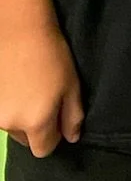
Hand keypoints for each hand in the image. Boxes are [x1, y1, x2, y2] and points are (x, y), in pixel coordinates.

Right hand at [0, 20, 82, 155]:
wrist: (19, 30)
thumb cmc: (52, 56)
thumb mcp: (72, 85)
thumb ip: (73, 116)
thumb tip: (71, 138)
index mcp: (36, 123)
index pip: (43, 150)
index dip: (53, 137)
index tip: (56, 119)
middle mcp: (11, 124)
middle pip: (25, 140)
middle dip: (34, 128)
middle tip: (41, 101)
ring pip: (10, 127)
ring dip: (18, 116)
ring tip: (26, 89)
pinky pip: (0, 113)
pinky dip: (6, 105)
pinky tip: (12, 85)